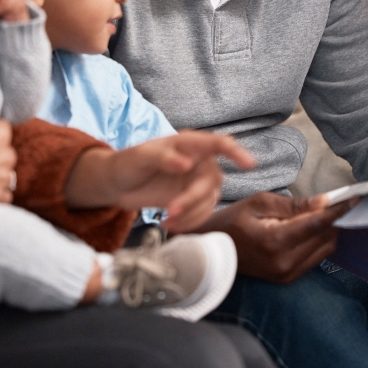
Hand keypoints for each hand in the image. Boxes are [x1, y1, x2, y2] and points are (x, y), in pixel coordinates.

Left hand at [65, 131, 256, 232]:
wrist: (118, 184)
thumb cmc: (128, 162)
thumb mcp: (140, 156)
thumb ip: (162, 157)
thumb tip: (185, 164)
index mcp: (189, 144)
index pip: (219, 144)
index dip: (236, 152)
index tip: (249, 164)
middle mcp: (199, 161)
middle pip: (212, 180)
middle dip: (194, 199)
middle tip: (171, 210)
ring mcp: (197, 182)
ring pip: (209, 201)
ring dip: (190, 214)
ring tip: (166, 219)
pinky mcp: (192, 201)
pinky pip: (201, 214)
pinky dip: (188, 223)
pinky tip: (169, 223)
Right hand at [196, 192, 357, 282]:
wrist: (212, 251)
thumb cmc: (232, 222)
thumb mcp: (259, 203)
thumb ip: (294, 204)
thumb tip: (324, 202)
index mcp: (275, 241)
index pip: (318, 224)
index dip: (339, 210)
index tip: (354, 198)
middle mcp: (285, 263)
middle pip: (326, 238)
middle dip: (334, 219)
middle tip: (336, 201)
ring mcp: (286, 274)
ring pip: (325, 250)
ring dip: (328, 231)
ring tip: (321, 214)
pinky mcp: (287, 278)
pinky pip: (315, 258)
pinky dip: (318, 242)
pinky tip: (311, 229)